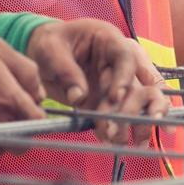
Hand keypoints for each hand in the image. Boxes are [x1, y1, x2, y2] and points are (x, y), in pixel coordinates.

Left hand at [25, 19, 169, 143]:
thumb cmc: (49, 43)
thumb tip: (79, 97)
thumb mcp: (50, 49)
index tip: (114, 98)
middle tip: (118, 129)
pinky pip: (122, 116)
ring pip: (140, 103)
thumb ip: (65, 70)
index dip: (124, 78)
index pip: (126, 57)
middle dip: (135, 108)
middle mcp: (120, 63)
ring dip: (139, 123)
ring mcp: (118, 83)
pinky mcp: (110, 101)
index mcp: (109, 41)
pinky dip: (123, 130)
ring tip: (131, 142)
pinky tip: (117, 143)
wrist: (42, 53)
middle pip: (141, 83)